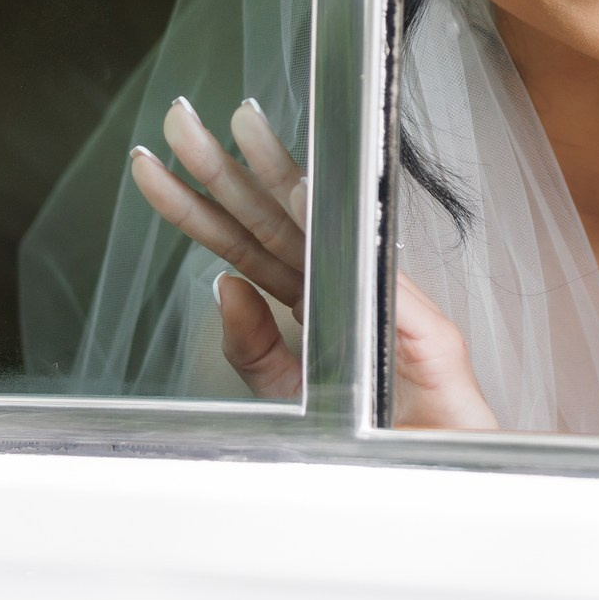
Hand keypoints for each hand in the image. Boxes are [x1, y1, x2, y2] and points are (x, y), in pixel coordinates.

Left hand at [128, 97, 498, 430]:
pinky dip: (339, 225)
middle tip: (179, 120)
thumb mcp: (294, 397)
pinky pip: (371, 265)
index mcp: (313, 304)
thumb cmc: (383, 441)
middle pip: (271, 220)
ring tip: (238, 126)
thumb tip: (222, 286)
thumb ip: (255, 349)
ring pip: (320, 224)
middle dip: (222, 169)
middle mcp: (345, 287)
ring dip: (277, 171)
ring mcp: (383, 297)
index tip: (153, 169)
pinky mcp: (420, 323)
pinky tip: (303, 190)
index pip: (245, 246)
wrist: (444, 480)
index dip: (199, 209)